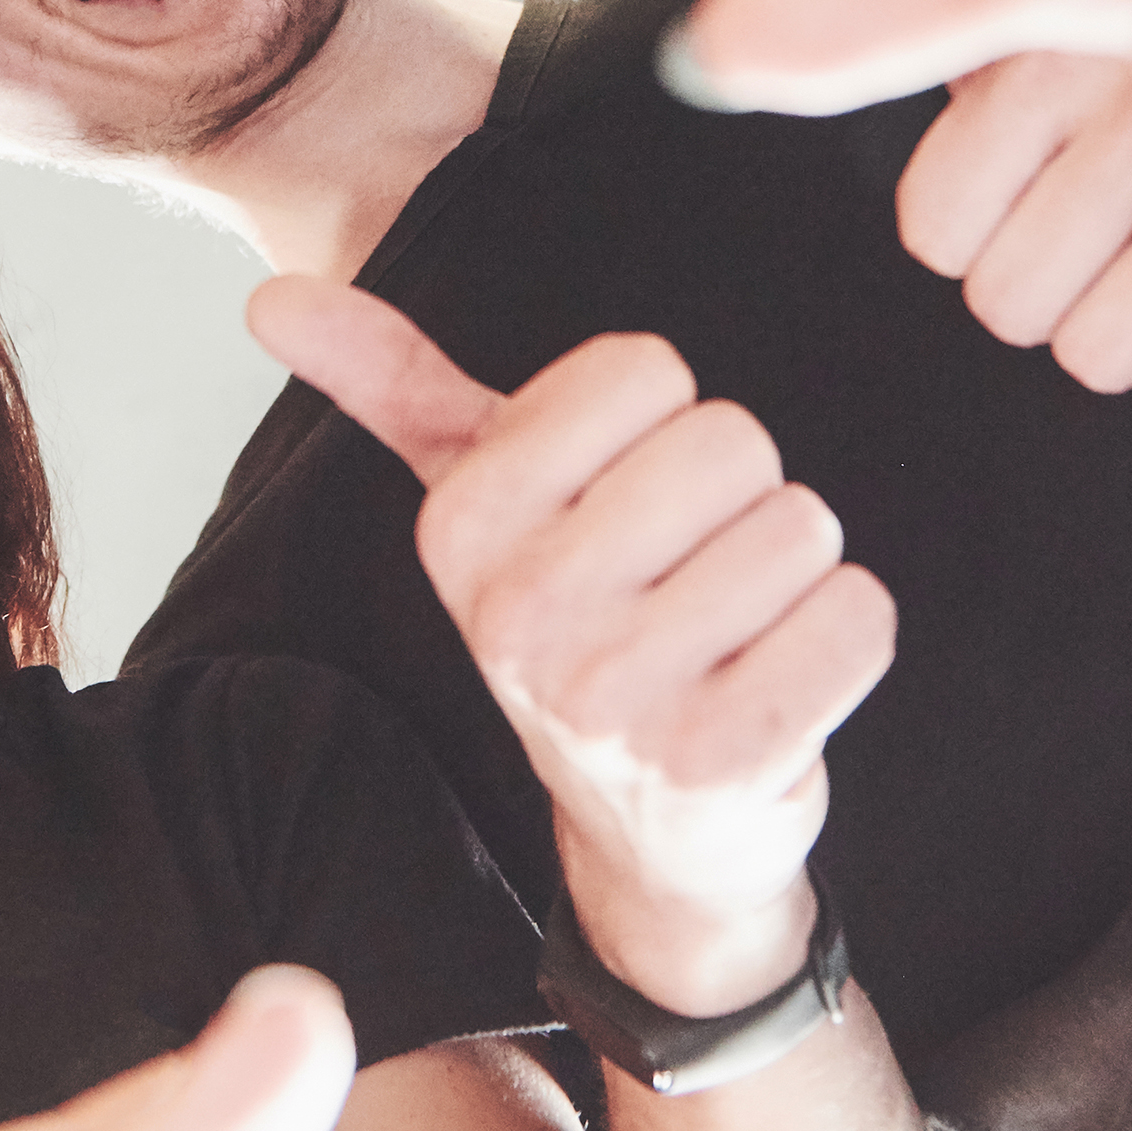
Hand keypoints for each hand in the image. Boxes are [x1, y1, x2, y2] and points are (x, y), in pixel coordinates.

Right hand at [250, 278, 888, 1022]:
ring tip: (733, 631)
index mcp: (460, 530)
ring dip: (795, 571)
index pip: (641, 369)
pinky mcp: (722, 763)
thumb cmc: (580, 628)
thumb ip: (398, 388)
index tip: (629, 501)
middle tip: (691, 576)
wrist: (652, 833)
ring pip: (802, 525)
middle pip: (731, 441)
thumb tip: (273, 297)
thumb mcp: (485, 507)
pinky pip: (857, 619)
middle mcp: (520, 618)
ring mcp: (615, 702)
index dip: (664, 421)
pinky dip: (847, 635)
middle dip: (741, 496)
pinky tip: (784, 680)